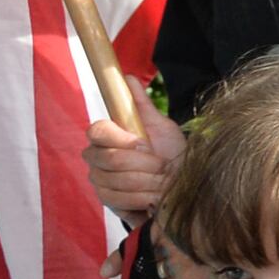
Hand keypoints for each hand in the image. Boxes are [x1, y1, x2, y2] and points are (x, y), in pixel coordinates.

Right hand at [84, 104, 183, 218]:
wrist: (182, 186)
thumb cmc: (170, 154)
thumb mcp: (162, 127)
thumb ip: (141, 105)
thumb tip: (128, 77)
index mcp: (108, 135)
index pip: (97, 130)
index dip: (122, 139)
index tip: (145, 145)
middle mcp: (97, 156)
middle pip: (110, 159)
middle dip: (146, 165)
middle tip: (164, 166)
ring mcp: (99, 180)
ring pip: (116, 181)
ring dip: (148, 183)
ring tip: (164, 182)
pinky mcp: (106, 201)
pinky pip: (118, 199)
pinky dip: (143, 198)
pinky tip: (155, 198)